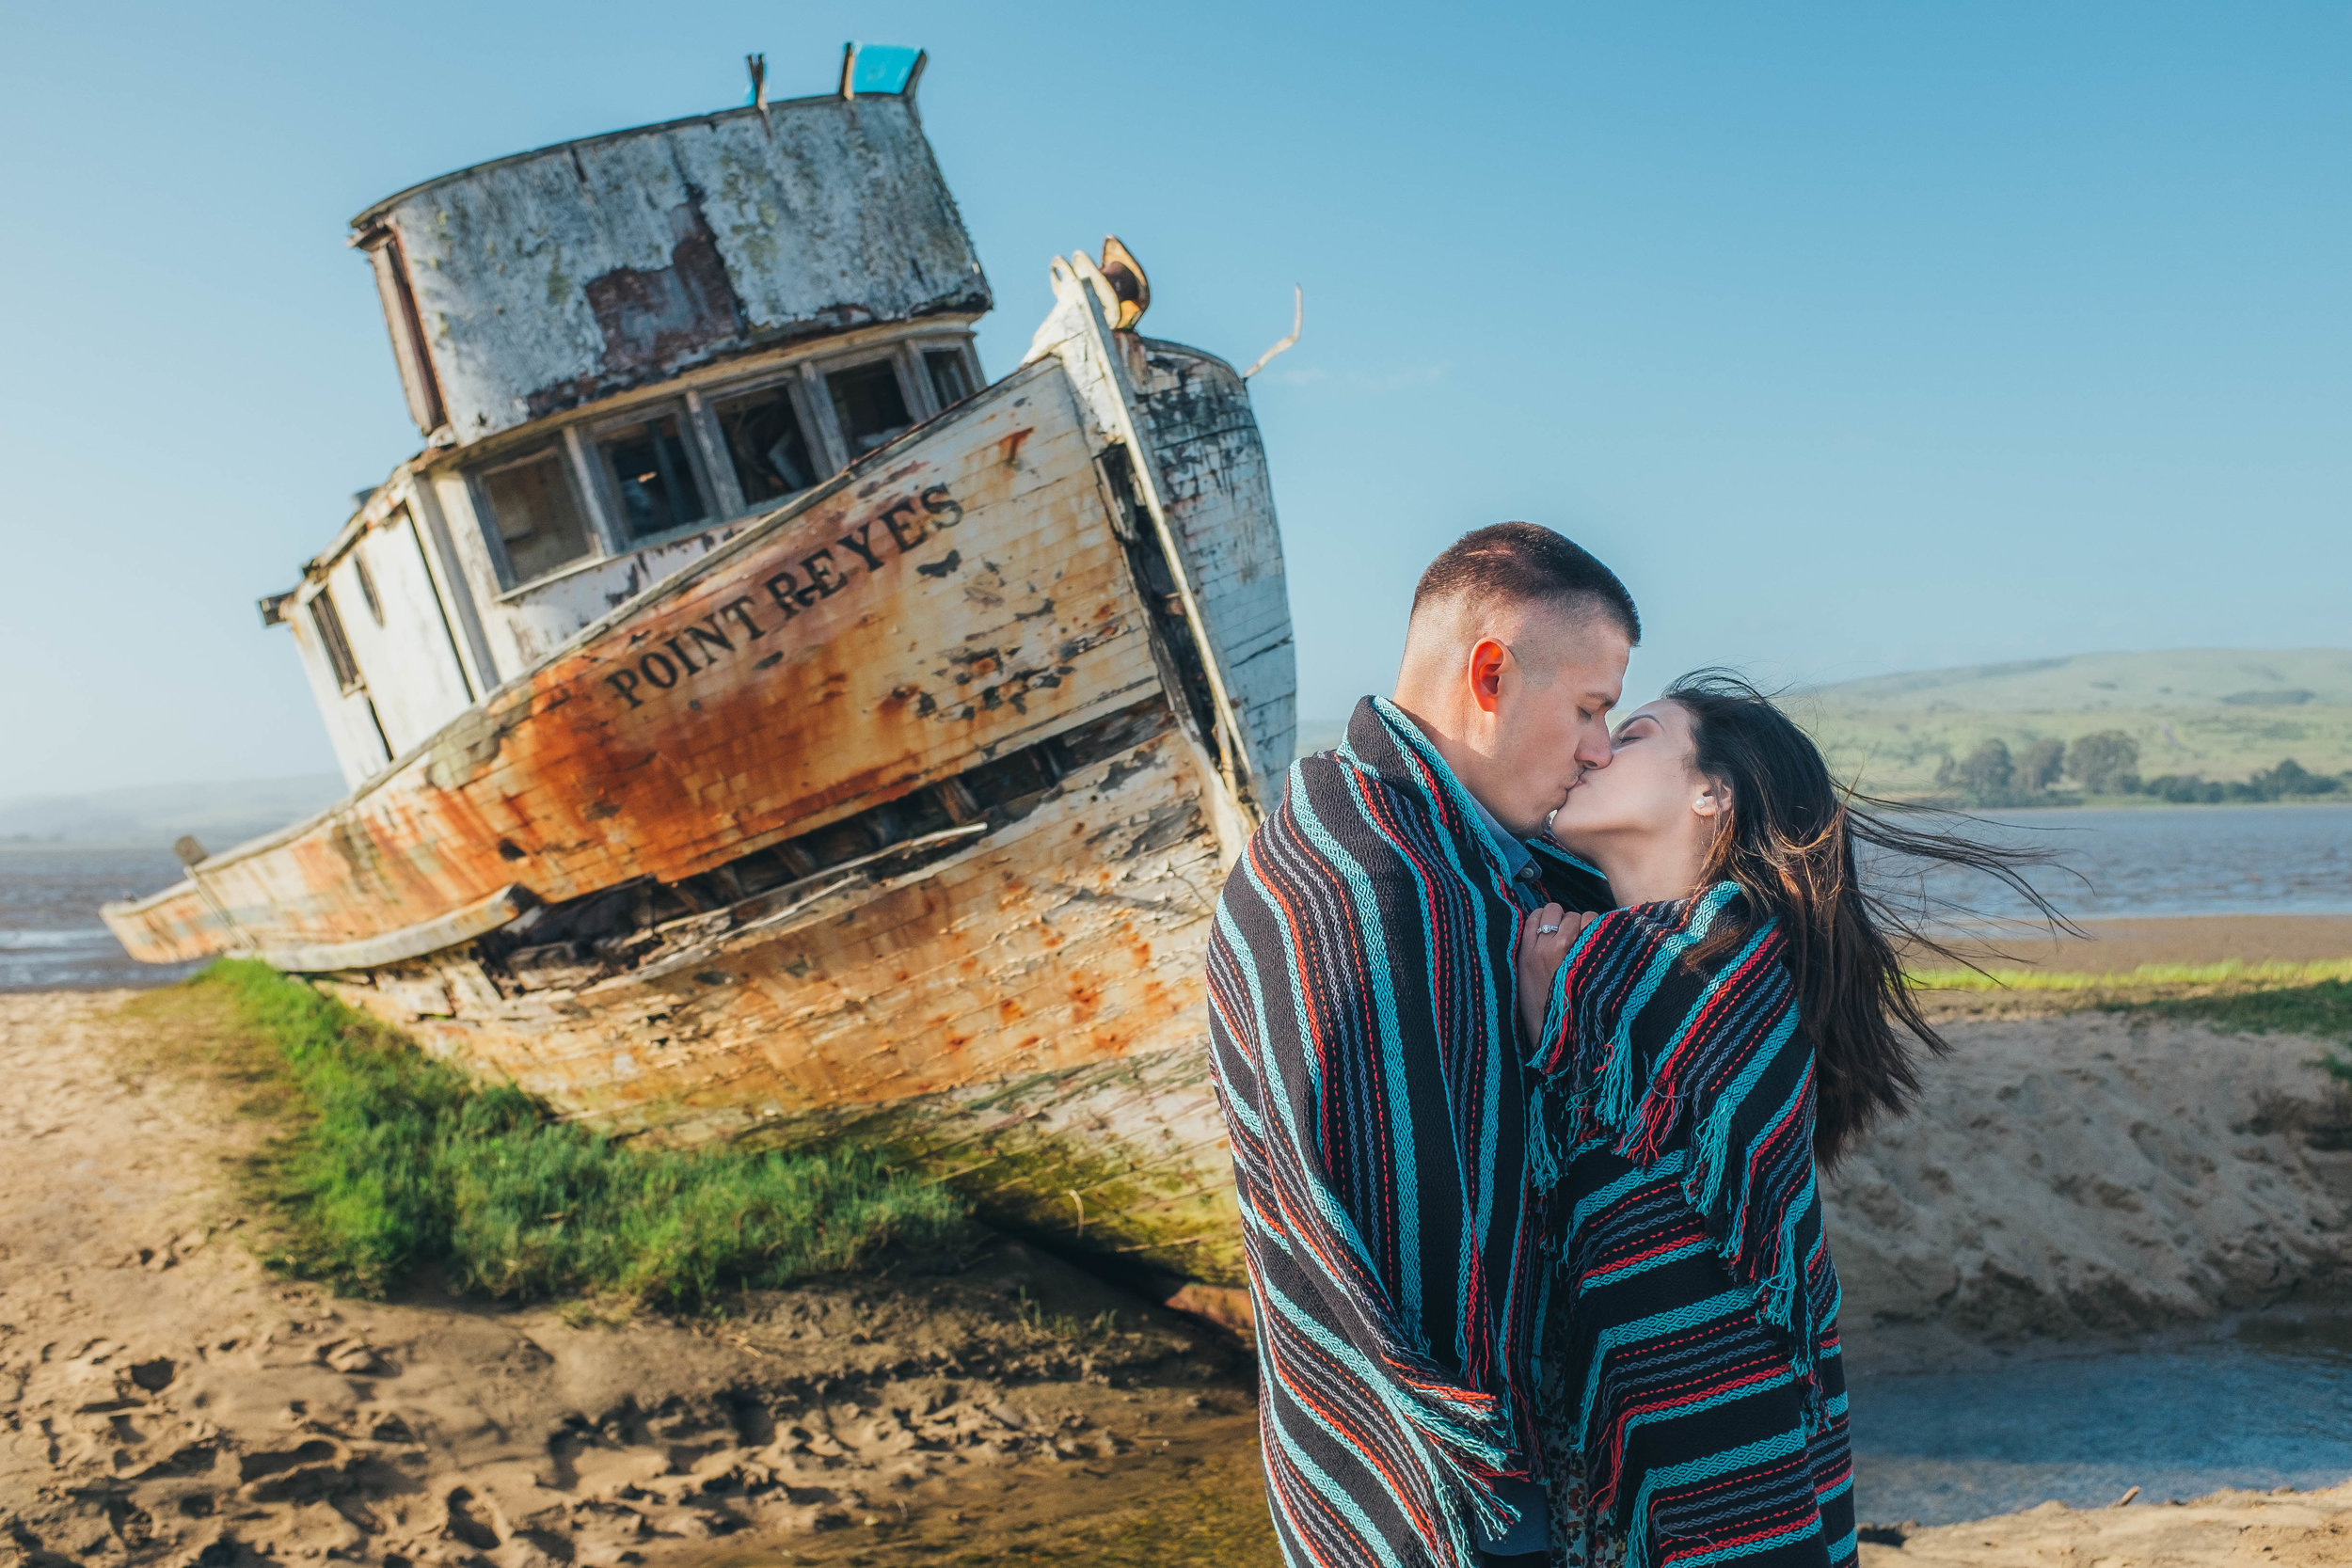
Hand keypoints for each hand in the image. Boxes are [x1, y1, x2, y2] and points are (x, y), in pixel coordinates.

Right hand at [1516, 903, 1590, 1045]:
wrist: (1554, 1035)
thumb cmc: (1539, 1009)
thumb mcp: (1522, 977)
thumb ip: (1529, 950)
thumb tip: (1543, 928)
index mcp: (1525, 952)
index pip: (1536, 915)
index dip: (1547, 919)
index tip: (1553, 930)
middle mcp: (1545, 947)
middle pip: (1558, 911)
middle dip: (1566, 921)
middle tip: (1571, 938)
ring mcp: (1568, 950)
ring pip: (1580, 916)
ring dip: (1586, 924)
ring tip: (1586, 942)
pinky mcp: (1589, 958)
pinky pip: (1596, 927)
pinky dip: (1600, 931)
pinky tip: (1599, 947)